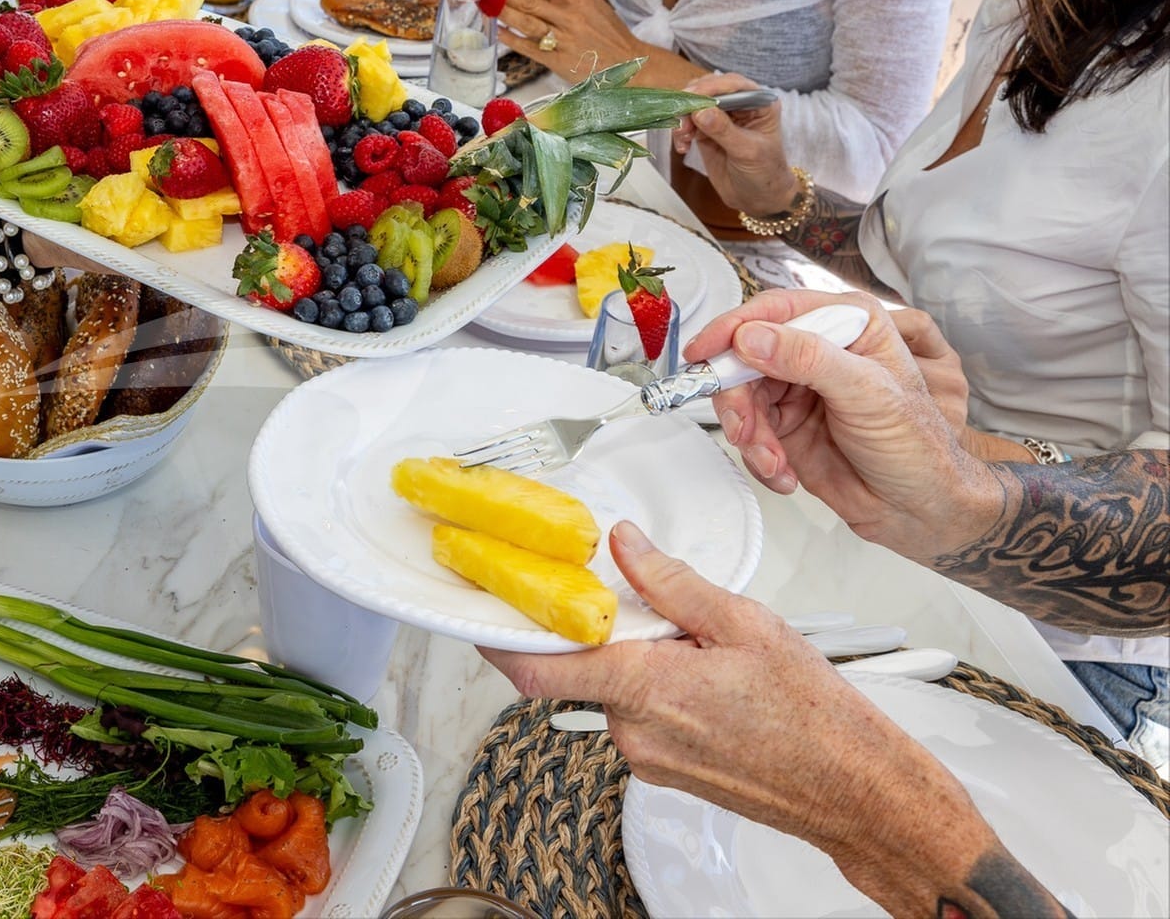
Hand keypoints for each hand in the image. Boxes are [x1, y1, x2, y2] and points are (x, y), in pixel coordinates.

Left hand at [480, 522, 985, 908]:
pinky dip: (661, 690)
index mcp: (644, 688)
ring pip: (617, 691)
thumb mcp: (745, 624)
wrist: (855, 792)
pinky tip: (712, 683)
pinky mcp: (665, 772)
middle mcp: (634, 731)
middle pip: (585, 668)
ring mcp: (648, 758)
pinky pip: (642, 717)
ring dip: (644, 662)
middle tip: (661, 614)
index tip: (483, 609)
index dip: (500, 638)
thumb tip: (626, 547)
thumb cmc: (816, 719)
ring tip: (708, 654)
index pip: (538, 668)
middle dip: (611, 634)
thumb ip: (672, 583)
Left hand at [497, 0, 646, 79]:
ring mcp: (561, 40)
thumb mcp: (595, 5)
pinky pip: (529, 48)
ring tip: (487, 4)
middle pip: (531, 2)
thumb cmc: (611, 34)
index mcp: (578, 1)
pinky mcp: (556, 60)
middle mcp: (568, 18)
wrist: (628, 65)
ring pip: (527, 24)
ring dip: (505, 13)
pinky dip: (512, 39)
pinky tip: (499, 31)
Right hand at [673, 73, 799, 215]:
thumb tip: (700, 111)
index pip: (733, 85)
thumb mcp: (747, 152)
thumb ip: (724, 130)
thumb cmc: (764, 174)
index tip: (691, 98)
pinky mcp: (706, 131)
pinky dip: (680, 132)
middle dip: (692, 103)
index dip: (710, 88)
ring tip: (682, 138)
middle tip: (682, 121)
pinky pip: (687, 123)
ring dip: (683, 119)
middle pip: (710, 90)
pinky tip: (683, 147)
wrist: (757, 199)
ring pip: (695, 105)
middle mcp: (740, 105)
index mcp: (759, 103)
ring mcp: (722, 117)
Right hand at [681, 290, 1003, 558]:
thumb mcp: (867, 392)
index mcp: (848, 325)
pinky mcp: (785, 426)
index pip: (776, 310)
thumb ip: (807, 358)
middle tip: (742, 428)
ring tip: (772, 462)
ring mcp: (798, 389)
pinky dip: (758, 456)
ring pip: (742, 398)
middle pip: (746, 357)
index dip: (733, 328)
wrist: (918, 506)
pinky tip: (784, 474)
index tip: (704, 352)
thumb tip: (751, 337)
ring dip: (749, 435)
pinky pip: (749, 433)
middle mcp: (817, 351)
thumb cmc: (916, 444)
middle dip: (738, 398)